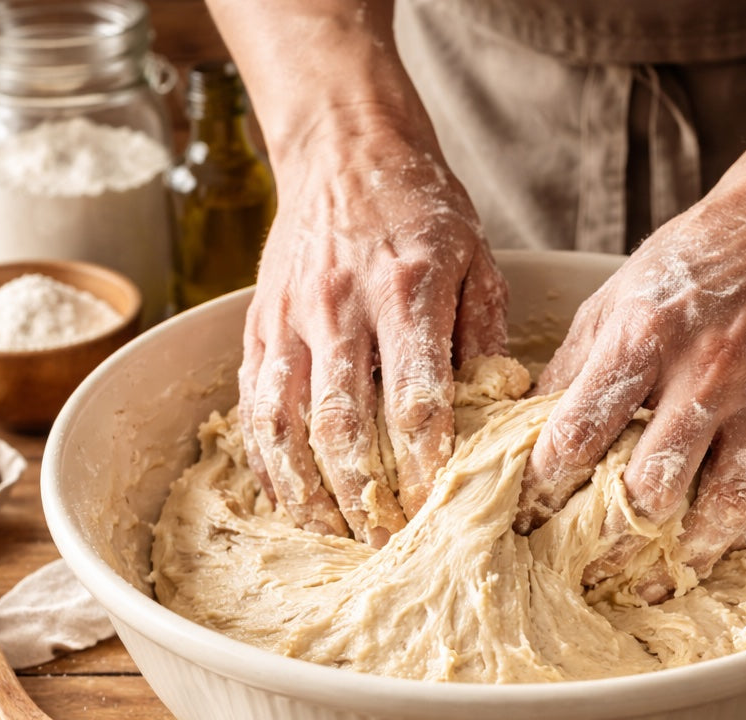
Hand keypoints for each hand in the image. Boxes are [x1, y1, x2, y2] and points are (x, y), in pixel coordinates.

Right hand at [238, 124, 508, 545]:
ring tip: (337, 534)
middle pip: (343, 428)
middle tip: (389, 541)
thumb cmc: (422, 211)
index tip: (439, 511)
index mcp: (405, 292)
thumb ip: (483, 340)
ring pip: (285, 426)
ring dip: (310, 493)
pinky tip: (289, 498)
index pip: (415, 403)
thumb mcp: (477, 262)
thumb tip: (492, 415)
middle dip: (366, 496)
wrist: (345, 152)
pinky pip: (252, 408)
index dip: (426, 468)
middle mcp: (339, 308)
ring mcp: (288, 320)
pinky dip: (267, 462)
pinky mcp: (257, 328)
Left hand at [515, 186, 745, 598]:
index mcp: (642, 341)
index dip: (544, 488)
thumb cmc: (690, 264)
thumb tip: (527, 430)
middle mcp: (701, 377)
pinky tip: (700, 553)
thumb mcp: (611, 301)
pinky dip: (730, 535)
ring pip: (717, 508)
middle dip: (606, 538)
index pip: (578, 437)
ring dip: (675, 555)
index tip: (525, 517)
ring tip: (642, 582)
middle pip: (648, 487)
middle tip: (578, 565)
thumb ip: (571, 369)